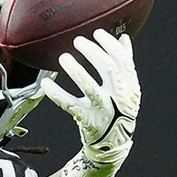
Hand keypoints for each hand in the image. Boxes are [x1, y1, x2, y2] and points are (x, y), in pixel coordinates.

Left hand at [41, 29, 139, 163]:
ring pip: (90, 88)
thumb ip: (125, 64)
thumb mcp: (128, 88)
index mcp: (130, 86)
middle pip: (108, 70)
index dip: (110, 45)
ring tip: (63, 57)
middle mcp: (119, 97)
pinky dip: (56, 93)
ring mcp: (103, 109)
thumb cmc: (118, 110)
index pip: (122, 60)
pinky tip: (46, 83)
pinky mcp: (87, 120)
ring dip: (76, 71)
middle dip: (93, 53)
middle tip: (77, 41)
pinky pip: (69, 104)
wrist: (112, 143)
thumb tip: (123, 38)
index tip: (97, 33)